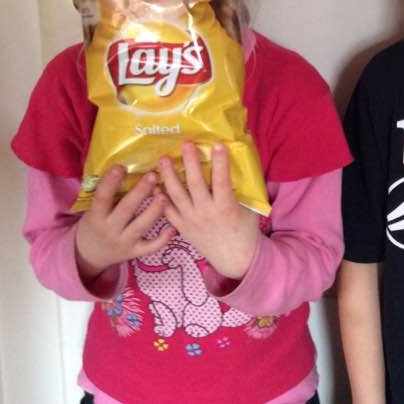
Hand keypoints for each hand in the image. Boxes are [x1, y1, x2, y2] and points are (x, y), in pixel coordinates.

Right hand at [75, 166, 172, 282]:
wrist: (88, 255)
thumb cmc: (94, 223)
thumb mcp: (93, 210)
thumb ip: (106, 194)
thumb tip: (123, 164)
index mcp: (96, 216)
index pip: (102, 197)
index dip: (110, 182)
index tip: (121, 166)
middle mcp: (109, 229)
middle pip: (126, 210)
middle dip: (140, 192)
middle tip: (153, 175)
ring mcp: (123, 242)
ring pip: (141, 227)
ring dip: (154, 212)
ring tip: (165, 195)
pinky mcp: (134, 252)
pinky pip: (150, 247)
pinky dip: (162, 240)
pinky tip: (173, 228)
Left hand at [158, 141, 259, 279]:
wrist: (235, 259)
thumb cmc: (245, 231)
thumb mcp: (249, 209)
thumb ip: (241, 188)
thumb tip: (240, 163)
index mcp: (226, 207)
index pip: (221, 180)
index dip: (220, 162)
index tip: (217, 144)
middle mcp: (206, 213)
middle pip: (195, 184)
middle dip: (190, 162)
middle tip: (185, 144)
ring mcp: (191, 221)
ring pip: (177, 196)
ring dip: (169, 176)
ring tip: (163, 160)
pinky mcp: (182, 228)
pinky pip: (168, 212)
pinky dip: (160, 199)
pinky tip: (155, 186)